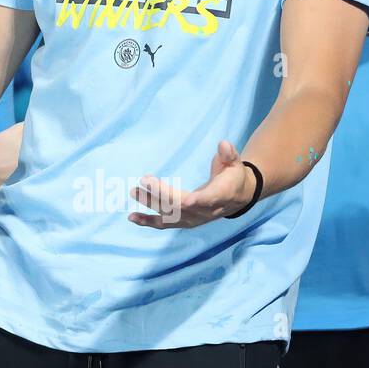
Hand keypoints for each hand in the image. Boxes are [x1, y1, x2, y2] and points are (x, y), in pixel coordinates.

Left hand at [128, 140, 255, 228]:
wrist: (236, 198)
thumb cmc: (233, 176)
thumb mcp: (234, 163)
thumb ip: (229, 155)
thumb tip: (223, 144)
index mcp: (221, 196)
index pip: (209, 200)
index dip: (198, 202)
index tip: (186, 200)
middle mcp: (205, 211)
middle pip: (182, 206)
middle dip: (162, 194)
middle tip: (144, 180)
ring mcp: (193, 218)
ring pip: (170, 214)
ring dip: (150, 204)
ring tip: (133, 192)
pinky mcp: (183, 221)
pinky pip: (164, 223)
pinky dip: (148, 221)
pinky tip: (132, 217)